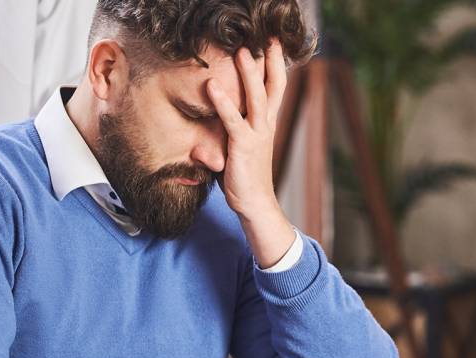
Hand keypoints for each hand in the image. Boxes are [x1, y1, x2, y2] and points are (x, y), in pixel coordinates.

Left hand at [205, 40, 286, 218]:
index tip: (274, 44)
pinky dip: (222, 102)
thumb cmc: (244, 178)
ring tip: (242, 50)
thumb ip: (221, 140)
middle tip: (268, 36)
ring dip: (249, 72)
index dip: (276, 65)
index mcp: (267, 122)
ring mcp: (257, 134)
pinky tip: (212, 86)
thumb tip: (200, 144)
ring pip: (256, 96)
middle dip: (271, 59)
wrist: (255, 203)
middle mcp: (266, 124)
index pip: (275, 88)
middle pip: (273, 85)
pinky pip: (232, 119)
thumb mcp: (234, 152)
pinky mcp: (243, 145)